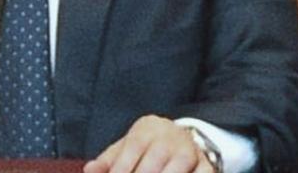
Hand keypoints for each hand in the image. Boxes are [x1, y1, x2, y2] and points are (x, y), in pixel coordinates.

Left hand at [83, 116, 213, 172]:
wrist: (183, 138)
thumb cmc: (147, 147)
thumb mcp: (126, 147)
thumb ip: (108, 161)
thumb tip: (89, 170)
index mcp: (147, 129)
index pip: (134, 147)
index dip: (122, 167)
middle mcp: (171, 136)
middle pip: (155, 160)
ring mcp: (191, 151)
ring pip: (178, 167)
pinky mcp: (207, 165)